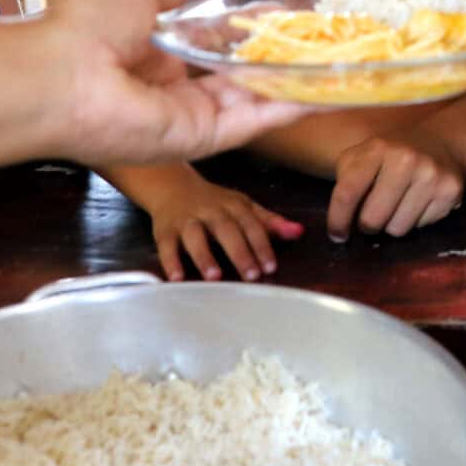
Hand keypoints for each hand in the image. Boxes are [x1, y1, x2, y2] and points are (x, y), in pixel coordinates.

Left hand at [43, 0, 304, 162]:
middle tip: (324, 39)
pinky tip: (327, 91)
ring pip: (255, 97)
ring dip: (296, 81)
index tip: (284, 12)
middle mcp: (175, 86)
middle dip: (280, 57)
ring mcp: (191, 115)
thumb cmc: (86, 26)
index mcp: (155, 49)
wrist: (61, 75)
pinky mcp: (202, 137)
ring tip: (342, 64)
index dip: (249, 27)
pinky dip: (291, 107)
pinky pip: (254, 120)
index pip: (213, 40)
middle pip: (239, 72)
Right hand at [142, 175, 304, 281]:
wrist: (173, 187)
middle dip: (239, 252)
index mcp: (233, 205)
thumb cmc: (214, 202)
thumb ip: (270, 222)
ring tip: (214, 276)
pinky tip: (177, 278)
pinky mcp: (165, 230)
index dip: (262, 245)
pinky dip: (171, 261)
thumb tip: (300, 232)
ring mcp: (186, 220)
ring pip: (195, 236)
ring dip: (204, 255)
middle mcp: (211, 211)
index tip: (270, 266)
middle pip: (226, 230)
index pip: (251, 225)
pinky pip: (167, 245)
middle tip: (250, 275)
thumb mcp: (244, 207)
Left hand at [326, 127, 465, 238]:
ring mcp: (431, 176)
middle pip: (372, 219)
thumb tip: (341, 222)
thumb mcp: (365, 153)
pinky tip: (419, 202)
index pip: (348, 193)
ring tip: (398, 205)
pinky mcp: (450, 192)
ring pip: (397, 229)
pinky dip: (416, 220)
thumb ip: (347, 179)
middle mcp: (405, 160)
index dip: (337, 220)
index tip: (337, 235)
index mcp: (378, 148)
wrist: (446, 139)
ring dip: (392, 224)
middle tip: (372, 217)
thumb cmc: (396, 152)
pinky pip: (421, 227)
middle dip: (368, 225)